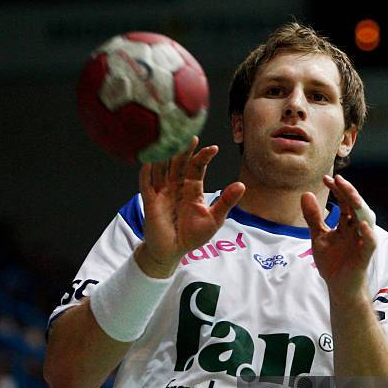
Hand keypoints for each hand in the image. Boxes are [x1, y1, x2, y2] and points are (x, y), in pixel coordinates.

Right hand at [135, 136, 244, 277]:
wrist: (173, 251)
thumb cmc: (193, 235)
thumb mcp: (214, 219)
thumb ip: (226, 202)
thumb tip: (242, 185)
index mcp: (192, 188)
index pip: (197, 167)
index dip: (203, 157)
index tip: (213, 148)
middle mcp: (176, 186)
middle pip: (178, 163)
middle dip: (183, 150)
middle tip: (189, 135)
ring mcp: (162, 193)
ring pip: (161, 169)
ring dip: (164, 156)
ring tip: (168, 141)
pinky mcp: (150, 202)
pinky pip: (146, 185)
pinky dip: (146, 173)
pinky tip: (148, 161)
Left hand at [301, 174, 376, 303]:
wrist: (338, 287)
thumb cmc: (332, 261)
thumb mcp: (318, 236)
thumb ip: (313, 217)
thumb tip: (306, 193)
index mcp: (347, 224)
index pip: (344, 202)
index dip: (337, 190)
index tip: (326, 179)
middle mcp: (357, 229)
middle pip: (356, 206)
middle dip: (349, 192)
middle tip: (338, 180)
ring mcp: (362, 242)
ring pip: (366, 220)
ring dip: (359, 206)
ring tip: (350, 194)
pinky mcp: (365, 257)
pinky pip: (370, 243)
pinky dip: (368, 234)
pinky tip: (361, 224)